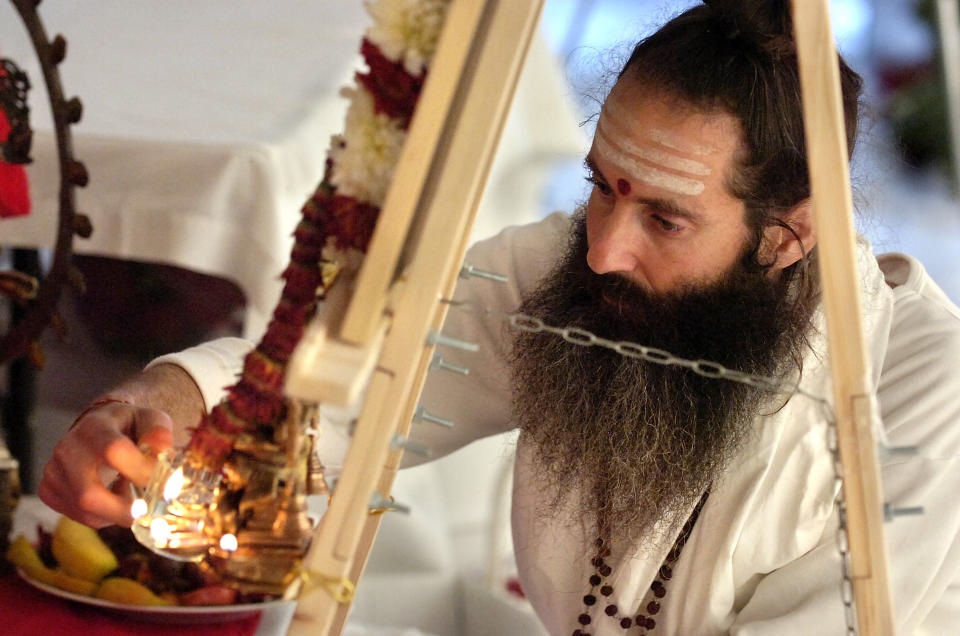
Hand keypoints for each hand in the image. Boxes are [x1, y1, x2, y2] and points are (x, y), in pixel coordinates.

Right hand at [38, 400, 173, 527]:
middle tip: (148, 512)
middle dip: (123, 511)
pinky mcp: (48, 490)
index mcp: (95, 426)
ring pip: (84, 511)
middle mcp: (67, 448)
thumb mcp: (152, 421)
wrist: (102, 428)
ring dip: (116, 513)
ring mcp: (53, 470)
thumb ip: (159, 435)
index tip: (164, 483)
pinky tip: (114, 497)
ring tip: (132, 495)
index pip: (114, 452)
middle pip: (88, 494)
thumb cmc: (131, 427)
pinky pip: (78, 516)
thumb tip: (161, 455)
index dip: (141, 472)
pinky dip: (103, 516)